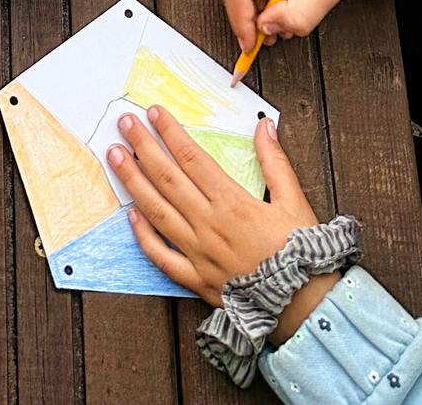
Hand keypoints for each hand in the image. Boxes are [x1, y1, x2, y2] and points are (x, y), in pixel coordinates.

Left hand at [108, 106, 335, 339]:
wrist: (307, 308)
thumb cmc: (303, 255)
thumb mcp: (295, 202)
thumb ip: (275, 162)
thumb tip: (263, 125)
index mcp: (233, 204)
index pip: (192, 159)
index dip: (170, 133)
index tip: (153, 112)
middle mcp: (210, 225)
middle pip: (168, 178)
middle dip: (143, 146)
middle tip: (124, 123)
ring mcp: (199, 253)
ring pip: (158, 212)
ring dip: (133, 182)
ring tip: (114, 156)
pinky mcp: (196, 280)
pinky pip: (162, 257)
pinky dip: (143, 236)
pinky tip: (129, 216)